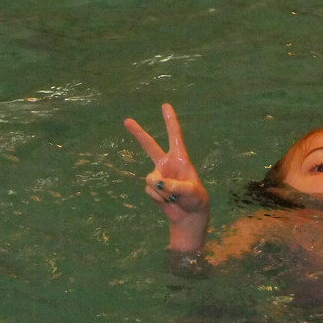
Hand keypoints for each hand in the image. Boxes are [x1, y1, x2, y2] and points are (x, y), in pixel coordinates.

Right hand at [124, 104, 209, 252]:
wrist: (189, 216)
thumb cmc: (195, 200)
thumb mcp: (191, 192)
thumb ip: (174, 186)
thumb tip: (154, 183)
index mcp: (180, 158)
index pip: (175, 136)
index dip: (170, 121)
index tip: (166, 105)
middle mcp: (167, 163)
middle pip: (150, 145)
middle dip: (138, 133)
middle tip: (127, 120)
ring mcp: (158, 175)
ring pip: (150, 179)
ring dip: (162, 191)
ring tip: (174, 197)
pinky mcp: (152, 187)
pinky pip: (150, 190)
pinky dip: (158, 197)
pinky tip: (168, 201)